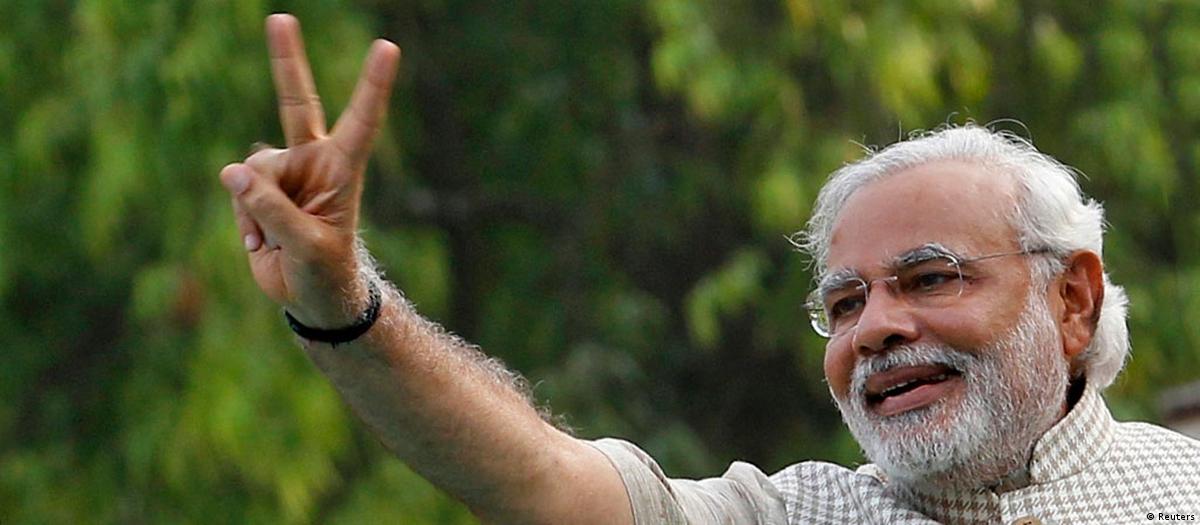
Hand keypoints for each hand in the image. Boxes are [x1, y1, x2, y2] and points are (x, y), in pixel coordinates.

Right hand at [220, 14, 400, 326]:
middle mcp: (314, 160)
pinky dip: (244, 218)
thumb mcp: (308, 247)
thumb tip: (234, 174)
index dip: (372, 85)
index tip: (387, 47)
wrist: (309, 295)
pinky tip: (261, 240)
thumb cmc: (325, 271)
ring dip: (257, 207)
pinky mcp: (258, 190)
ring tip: (276, 238)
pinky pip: (237, 190)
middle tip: (280, 17)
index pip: (362, 120)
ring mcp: (285, 173)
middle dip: (286, 61)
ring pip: (254, 168)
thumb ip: (274, 210)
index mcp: (343, 169)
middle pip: (297, 103)